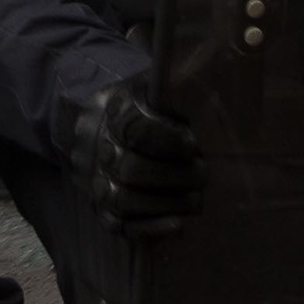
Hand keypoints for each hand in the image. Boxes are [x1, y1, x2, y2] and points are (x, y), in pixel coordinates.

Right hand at [61, 79, 201, 239]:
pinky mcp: (104, 209)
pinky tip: (178, 227)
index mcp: (115, 113)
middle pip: (130, 169)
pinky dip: (151, 229)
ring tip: (195, 199)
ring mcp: (100, 181)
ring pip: (124, 200)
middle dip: (172, 176)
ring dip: (165, 203)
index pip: (135, 129)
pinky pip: (121, 226)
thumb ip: (177, 84)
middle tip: (202, 173)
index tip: (192, 143)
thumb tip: (204, 73)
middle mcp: (102, 149)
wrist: (105, 128)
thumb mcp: (157, 88)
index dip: (166, 140)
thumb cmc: (148, 109)